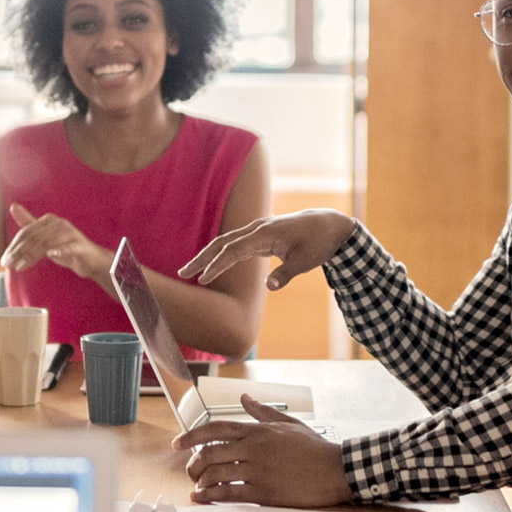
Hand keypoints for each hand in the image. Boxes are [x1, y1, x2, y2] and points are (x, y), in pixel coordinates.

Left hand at [2, 203, 107, 279]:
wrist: (91, 260)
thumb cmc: (66, 247)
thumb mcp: (45, 237)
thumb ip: (29, 223)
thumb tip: (13, 206)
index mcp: (49, 220)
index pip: (26, 232)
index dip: (13, 246)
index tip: (4, 260)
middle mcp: (59, 224)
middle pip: (34, 237)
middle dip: (18, 252)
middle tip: (8, 265)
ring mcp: (71, 234)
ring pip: (47, 243)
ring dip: (32, 255)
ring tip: (20, 267)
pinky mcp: (80, 246)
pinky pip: (69, 247)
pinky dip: (60, 251)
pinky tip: (51, 255)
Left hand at [172, 396, 351, 505]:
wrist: (335, 470)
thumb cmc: (314, 449)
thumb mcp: (288, 423)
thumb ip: (262, 411)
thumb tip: (244, 397)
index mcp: (258, 430)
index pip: (215, 429)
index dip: (191, 435)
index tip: (177, 442)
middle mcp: (254, 448)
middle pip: (209, 453)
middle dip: (193, 464)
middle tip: (189, 471)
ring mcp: (258, 470)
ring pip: (215, 474)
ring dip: (200, 482)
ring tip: (197, 487)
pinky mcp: (264, 492)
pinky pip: (229, 494)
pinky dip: (211, 497)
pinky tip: (204, 498)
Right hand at [178, 209, 356, 289]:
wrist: (328, 225)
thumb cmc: (318, 242)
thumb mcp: (306, 261)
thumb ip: (286, 274)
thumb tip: (269, 286)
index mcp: (265, 233)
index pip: (233, 250)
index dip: (216, 265)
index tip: (203, 279)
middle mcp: (257, 229)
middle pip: (222, 243)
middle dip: (202, 258)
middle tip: (183, 273)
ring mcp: (257, 232)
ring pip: (226, 242)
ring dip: (208, 256)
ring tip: (190, 271)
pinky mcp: (260, 237)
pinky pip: (235, 245)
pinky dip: (221, 255)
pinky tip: (212, 266)